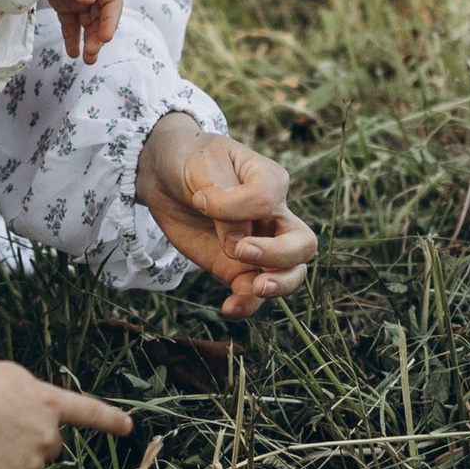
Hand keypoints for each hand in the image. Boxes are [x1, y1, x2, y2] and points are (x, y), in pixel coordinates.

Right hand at [0, 331, 131, 468]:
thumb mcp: (10, 378)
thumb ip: (35, 397)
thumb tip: (43, 416)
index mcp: (48, 403)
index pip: (87, 413)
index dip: (109, 420)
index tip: (128, 428)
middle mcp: (48, 435)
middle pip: (49, 448)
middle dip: (30, 442)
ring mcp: (32, 464)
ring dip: (9, 462)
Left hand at [46, 0, 122, 63]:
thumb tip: (88, 0)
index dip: (111, 19)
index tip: (105, 37)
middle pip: (102, 14)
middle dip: (99, 34)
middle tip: (92, 52)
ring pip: (88, 22)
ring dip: (90, 40)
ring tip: (87, 60)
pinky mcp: (64, 3)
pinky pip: (71, 23)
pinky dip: (72, 38)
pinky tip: (73, 53)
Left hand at [136, 118, 318, 320]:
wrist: (166, 177)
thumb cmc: (192, 161)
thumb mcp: (203, 167)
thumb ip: (224, 202)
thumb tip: (236, 243)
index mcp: (271, 181)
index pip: (268, 199)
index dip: (234, 205)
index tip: (201, 199)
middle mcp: (274, 216)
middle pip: (303, 244)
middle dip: (280, 255)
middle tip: (242, 252)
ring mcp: (259, 245)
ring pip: (291, 273)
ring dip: (278, 285)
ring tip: (253, 288)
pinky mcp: (236, 267)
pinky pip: (253, 293)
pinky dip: (246, 305)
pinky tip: (228, 307)